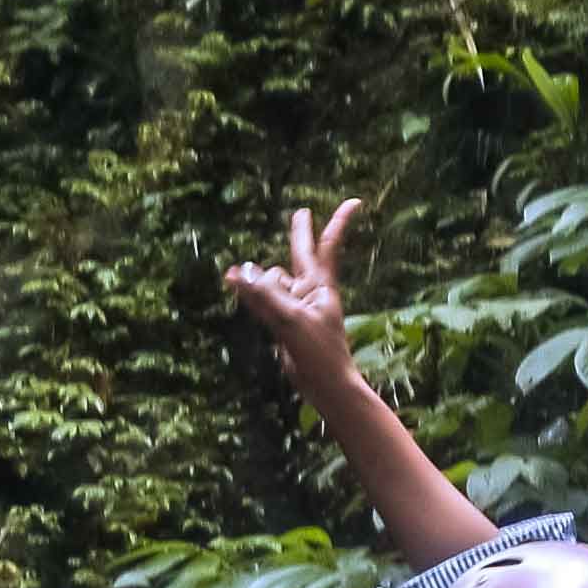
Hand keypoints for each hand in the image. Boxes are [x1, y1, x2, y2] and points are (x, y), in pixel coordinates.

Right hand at [224, 198, 366, 385]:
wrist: (326, 386)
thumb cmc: (319, 352)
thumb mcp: (290, 320)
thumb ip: (263, 296)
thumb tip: (237, 273)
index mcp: (321, 286)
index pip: (328, 246)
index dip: (339, 222)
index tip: (355, 202)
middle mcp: (310, 292)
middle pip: (300, 256)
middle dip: (299, 235)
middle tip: (300, 213)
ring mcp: (298, 307)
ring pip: (274, 282)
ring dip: (258, 278)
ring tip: (233, 277)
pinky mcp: (286, 324)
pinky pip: (266, 301)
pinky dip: (253, 294)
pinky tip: (236, 285)